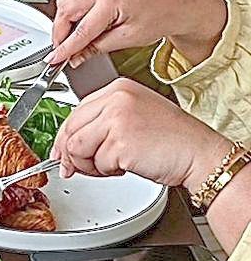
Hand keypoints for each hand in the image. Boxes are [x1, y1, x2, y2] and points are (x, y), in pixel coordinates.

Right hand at [50, 0, 228, 67]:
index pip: (80, 29)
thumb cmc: (160, 16)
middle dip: (60, 33)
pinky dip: (72, 10)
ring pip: (67, 0)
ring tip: (72, 39)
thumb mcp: (127, 39)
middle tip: (63, 51)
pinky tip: (78, 25)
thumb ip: (96, 47)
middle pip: (66, 10)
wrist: (177, 3)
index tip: (55, 59)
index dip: (65, 48)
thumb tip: (76, 56)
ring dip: (64, 21)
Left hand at [51, 78, 230, 191]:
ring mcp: (117, 118)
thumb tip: (68, 146)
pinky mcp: (119, 141)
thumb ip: (101, 126)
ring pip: (77, 147)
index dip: (65, 138)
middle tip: (78, 169)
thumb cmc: (171, 140)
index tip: (62, 153)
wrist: (198, 153)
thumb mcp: (133, 119)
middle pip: (70, 129)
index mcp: (118, 88)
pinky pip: (94, 163)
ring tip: (114, 165)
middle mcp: (116, 98)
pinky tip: (126, 166)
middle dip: (72, 155)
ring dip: (90, 165)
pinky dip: (106, 172)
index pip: (75, 112)